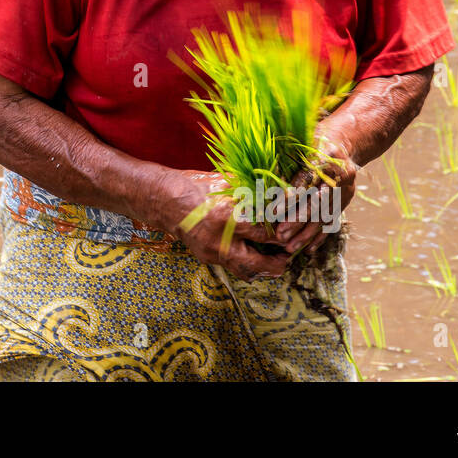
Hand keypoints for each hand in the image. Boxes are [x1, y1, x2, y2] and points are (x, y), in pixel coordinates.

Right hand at [160, 169, 289, 280]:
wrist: (164, 199)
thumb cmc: (197, 186)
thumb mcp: (228, 185)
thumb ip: (254, 194)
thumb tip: (282, 195)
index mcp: (225, 218)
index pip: (264, 235)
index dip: (282, 235)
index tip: (293, 233)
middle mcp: (219, 241)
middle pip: (256, 265)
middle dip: (276, 263)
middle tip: (289, 256)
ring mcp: (211, 253)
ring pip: (245, 273)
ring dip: (262, 269)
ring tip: (276, 259)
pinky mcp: (206, 257)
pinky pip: (233, 266)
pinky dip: (247, 263)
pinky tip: (256, 254)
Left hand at [276, 132, 357, 256]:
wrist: (343, 142)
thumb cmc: (312, 139)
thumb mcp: (300, 140)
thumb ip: (284, 155)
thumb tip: (258, 173)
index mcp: (325, 155)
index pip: (305, 180)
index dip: (288, 196)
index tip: (272, 211)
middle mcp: (338, 174)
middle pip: (315, 202)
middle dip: (296, 220)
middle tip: (279, 235)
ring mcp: (344, 189)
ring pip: (324, 215)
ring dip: (306, 234)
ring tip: (289, 247)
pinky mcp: (345, 201)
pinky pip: (333, 221)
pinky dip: (320, 236)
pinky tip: (309, 249)